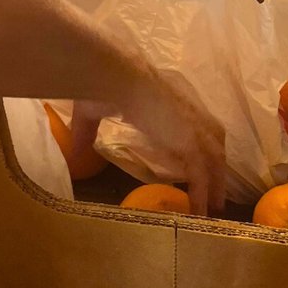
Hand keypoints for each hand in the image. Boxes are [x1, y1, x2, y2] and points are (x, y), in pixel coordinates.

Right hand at [73, 64, 225, 215]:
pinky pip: (202, 177)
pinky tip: (199, 212)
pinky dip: (202, 195)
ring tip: (213, 206)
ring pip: (214, 161)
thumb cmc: (105, 85)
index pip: (193, 119)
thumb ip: (87, 131)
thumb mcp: (93, 110)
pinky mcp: (191, 144)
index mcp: (170, 95)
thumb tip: (72, 151)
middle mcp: (190, 109)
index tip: (194, 152)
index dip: (196, 136)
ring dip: (215, 182)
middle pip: (214, 139)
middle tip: (213, 183)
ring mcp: (194, 128)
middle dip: (215, 161)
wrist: (116, 76)